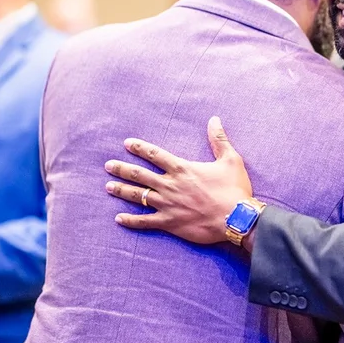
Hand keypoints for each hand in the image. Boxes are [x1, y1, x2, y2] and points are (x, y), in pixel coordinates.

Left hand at [105, 116, 253, 245]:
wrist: (236, 218)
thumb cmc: (234, 189)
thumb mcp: (230, 160)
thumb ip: (219, 139)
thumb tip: (214, 120)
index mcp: (182, 169)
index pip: (155, 155)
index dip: (140, 148)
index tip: (127, 144)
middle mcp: (170, 185)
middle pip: (139, 175)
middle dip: (122, 169)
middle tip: (108, 166)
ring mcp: (167, 205)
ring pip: (138, 196)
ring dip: (121, 191)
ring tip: (108, 187)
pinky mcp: (169, 223)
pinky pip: (145, 221)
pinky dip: (131, 220)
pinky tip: (119, 218)